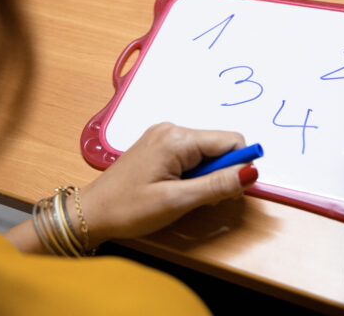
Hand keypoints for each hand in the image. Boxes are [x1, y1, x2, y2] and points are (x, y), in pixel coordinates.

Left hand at [77, 123, 257, 246]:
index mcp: (177, 139)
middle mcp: (172, 130)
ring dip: (206, 176)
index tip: (228, 192)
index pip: (231, 141)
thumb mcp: (177, 201)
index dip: (238, 167)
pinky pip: (191, 155)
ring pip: (206, 152)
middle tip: (202, 199)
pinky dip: (193, 173)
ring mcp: (164, 136)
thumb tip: (251, 172)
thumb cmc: (128, 209)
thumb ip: (217, 185)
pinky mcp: (159, 146)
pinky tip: (177, 189)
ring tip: (184, 196)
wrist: (91, 213)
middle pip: (220, 146)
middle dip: (221, 173)